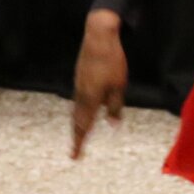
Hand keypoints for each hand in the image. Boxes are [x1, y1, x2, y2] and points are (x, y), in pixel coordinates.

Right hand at [70, 11, 128, 158]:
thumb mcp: (119, 86)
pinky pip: (78, 99)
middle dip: (77, 137)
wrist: (98, 37)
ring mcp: (78, 85)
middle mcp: (81, 94)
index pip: (84, 126)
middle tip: (75, 152)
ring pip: (76, 110)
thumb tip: (113, 124)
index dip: (79, 143)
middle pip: (76, 121)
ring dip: (77, 124)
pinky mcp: (80, 77)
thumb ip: (115, 107)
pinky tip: (83, 111)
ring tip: (79, 135)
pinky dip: (79, 111)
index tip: (75, 157)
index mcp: (91, 99)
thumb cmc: (112, 62)